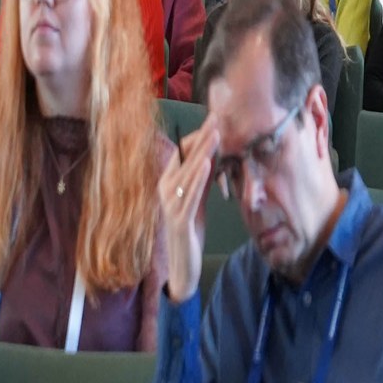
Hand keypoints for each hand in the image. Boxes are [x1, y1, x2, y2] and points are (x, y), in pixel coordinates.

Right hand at [160, 119, 219, 303]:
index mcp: (168, 184)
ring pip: (187, 174)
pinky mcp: (179, 220)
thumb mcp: (197, 198)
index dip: (197, 136)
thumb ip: (201, 179)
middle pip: (184, 159)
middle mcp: (165, 191)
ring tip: (215, 134)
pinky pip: (190, 195)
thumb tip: (210, 154)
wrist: (183, 265)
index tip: (214, 120)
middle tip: (217, 117)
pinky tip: (206, 164)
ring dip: (202, 152)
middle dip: (202, 137)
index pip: (181, 153)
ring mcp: (170, 206)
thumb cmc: (190, 228)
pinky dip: (198, 178)